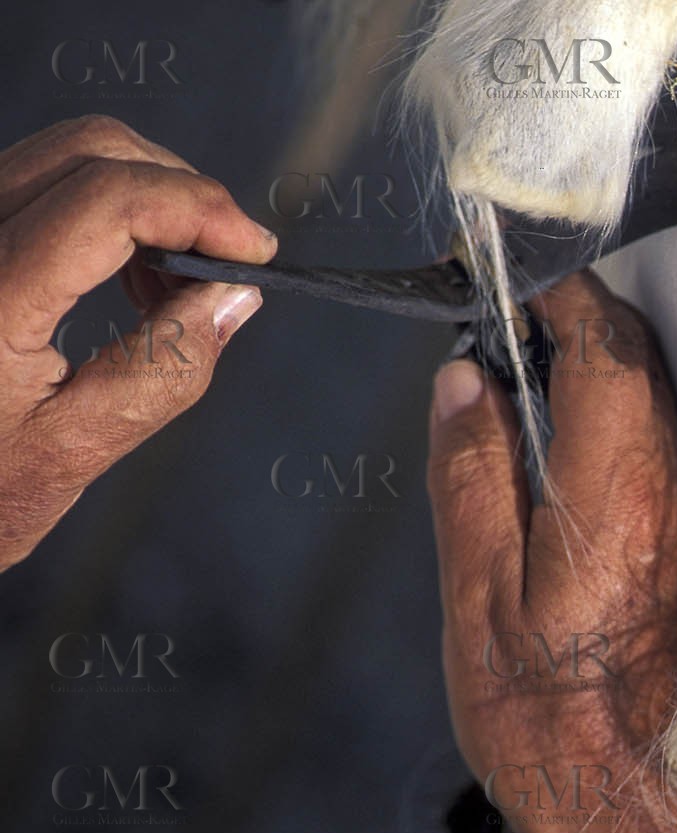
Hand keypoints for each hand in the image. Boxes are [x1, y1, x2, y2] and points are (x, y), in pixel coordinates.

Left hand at [0, 115, 274, 570]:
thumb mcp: (71, 454)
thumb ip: (162, 371)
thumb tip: (233, 296)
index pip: (106, 199)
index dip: (198, 208)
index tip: (254, 252)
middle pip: (89, 150)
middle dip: (180, 191)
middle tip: (228, 261)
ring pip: (63, 153)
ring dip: (145, 196)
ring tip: (175, 279)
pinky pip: (38, 179)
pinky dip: (104, 205)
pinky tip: (125, 269)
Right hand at [427, 270, 676, 832]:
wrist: (617, 785)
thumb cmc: (537, 704)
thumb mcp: (477, 587)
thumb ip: (471, 471)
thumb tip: (464, 383)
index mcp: (614, 485)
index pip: (605, 346)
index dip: (561, 294)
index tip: (509, 277)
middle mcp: (667, 489)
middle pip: (638, 362)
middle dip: (577, 319)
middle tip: (504, 317)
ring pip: (652, 402)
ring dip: (595, 367)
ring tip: (519, 372)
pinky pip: (655, 448)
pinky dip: (609, 417)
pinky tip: (557, 443)